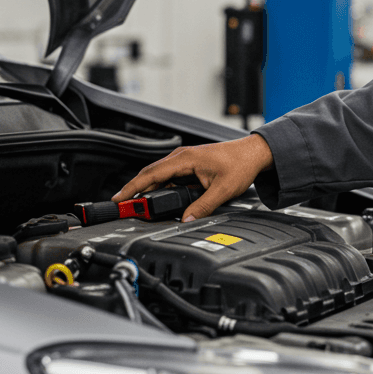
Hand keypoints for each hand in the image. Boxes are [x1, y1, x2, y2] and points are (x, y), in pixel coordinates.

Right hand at [112, 134, 274, 221]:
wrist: (253, 153)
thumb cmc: (240, 164)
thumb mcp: (222, 190)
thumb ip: (203, 206)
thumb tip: (186, 220)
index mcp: (186, 159)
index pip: (151, 174)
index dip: (133, 187)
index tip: (119, 198)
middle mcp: (182, 157)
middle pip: (150, 174)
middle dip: (135, 190)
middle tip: (123, 205)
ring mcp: (185, 159)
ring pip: (159, 175)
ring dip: (148, 189)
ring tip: (138, 205)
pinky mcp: (189, 164)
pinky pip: (169, 176)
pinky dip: (161, 186)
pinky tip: (159, 197)